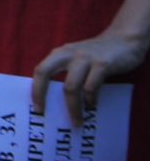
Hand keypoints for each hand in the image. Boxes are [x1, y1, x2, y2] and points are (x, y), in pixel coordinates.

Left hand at [32, 30, 147, 124]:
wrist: (125, 39)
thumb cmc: (98, 54)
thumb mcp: (77, 59)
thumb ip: (67, 72)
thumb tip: (57, 100)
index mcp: (59, 54)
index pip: (40, 70)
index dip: (35, 89)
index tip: (37, 108)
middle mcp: (67, 54)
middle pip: (45, 72)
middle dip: (41, 94)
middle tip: (44, 113)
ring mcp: (84, 58)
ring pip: (70, 86)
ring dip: (72, 107)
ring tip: (77, 121)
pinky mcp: (102, 64)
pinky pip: (91, 86)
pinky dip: (90, 99)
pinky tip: (92, 105)